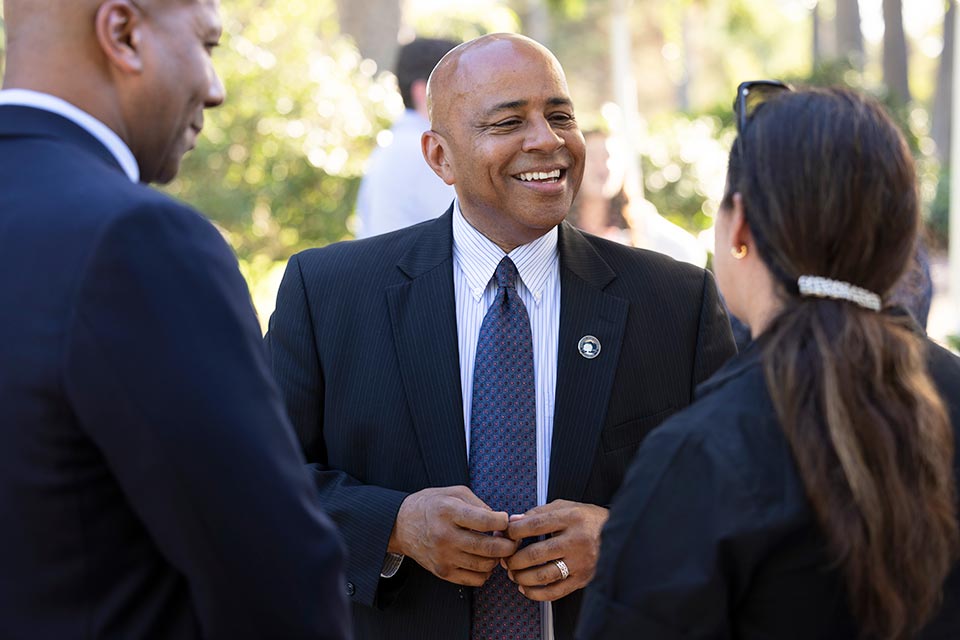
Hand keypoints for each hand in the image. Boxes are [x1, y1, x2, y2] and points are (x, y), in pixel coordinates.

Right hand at [387, 486, 517, 586]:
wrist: (401, 525)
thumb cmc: (431, 505)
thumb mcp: (454, 493)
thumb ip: (479, 504)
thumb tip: (502, 522)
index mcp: (448, 512)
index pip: (486, 521)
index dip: (503, 522)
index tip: (505, 520)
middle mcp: (445, 536)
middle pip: (490, 548)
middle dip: (509, 544)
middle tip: (512, 539)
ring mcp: (444, 557)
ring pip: (485, 565)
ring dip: (497, 558)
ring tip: (496, 548)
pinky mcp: (443, 572)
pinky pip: (476, 580)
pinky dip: (485, 571)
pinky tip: (483, 559)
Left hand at [502, 500, 608, 600]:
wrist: (618, 533)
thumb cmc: (585, 518)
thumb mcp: (564, 506)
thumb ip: (538, 513)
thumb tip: (512, 521)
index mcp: (570, 518)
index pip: (534, 525)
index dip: (514, 531)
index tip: (506, 534)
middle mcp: (576, 541)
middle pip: (535, 554)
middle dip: (514, 559)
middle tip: (506, 559)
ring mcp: (580, 562)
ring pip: (543, 575)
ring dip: (521, 577)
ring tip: (513, 574)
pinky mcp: (582, 579)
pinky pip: (555, 592)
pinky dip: (535, 593)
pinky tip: (525, 588)